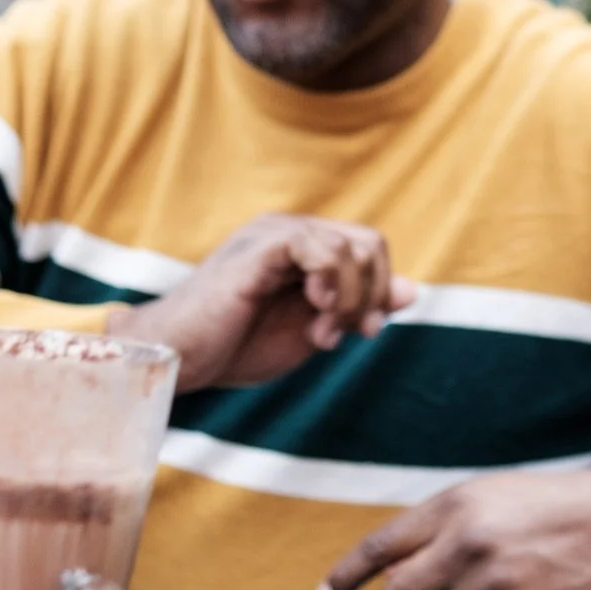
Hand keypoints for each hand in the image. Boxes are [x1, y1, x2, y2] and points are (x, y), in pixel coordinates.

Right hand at [106, 215, 414, 391]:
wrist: (178, 358)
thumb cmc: (233, 347)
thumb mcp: (311, 330)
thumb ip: (357, 307)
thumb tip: (412, 290)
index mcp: (302, 248)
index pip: (369, 248)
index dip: (379, 290)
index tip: (361, 333)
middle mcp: (290, 231)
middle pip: (370, 243)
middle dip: (370, 296)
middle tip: (343, 336)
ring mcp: (275, 234)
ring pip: (353, 247)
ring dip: (349, 302)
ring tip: (320, 336)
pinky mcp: (261, 248)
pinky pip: (321, 248)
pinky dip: (332, 287)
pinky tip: (314, 317)